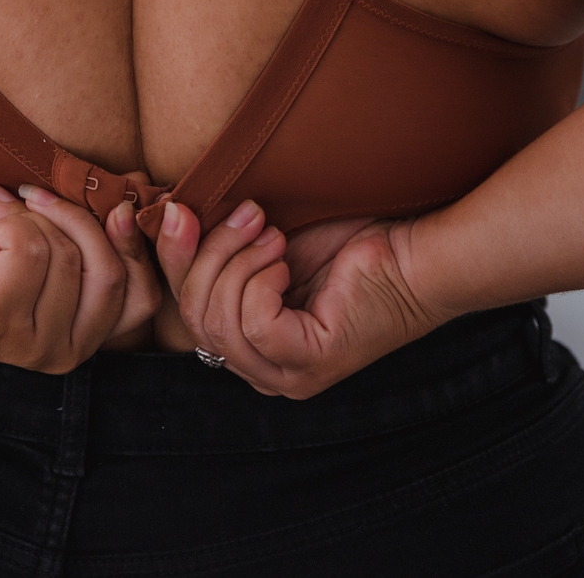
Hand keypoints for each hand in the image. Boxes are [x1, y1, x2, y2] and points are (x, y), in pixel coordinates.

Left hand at [0, 183, 161, 370]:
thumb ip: (92, 229)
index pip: (144, 297)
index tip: (117, 201)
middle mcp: (63, 353)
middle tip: (34, 195)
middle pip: (113, 274)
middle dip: (79, 220)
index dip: (136, 244)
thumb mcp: (46, 240)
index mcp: (83, 338)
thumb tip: (136, 184)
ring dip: (32, 219)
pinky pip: (31, 251)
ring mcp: (31, 344)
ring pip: (69, 256)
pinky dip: (8, 224)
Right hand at [155, 200, 454, 397]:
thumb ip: (223, 245)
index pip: (184, 313)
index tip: (176, 208)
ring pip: (219, 324)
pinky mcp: (311, 365)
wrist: (416, 255)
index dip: (171, 260)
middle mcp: (264, 372)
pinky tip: (287, 264)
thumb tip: (167, 216)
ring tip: (274, 235)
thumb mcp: (269, 243)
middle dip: (208, 255)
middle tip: (248, 213)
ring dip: (237, 264)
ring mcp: (287, 376)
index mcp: (250, 347)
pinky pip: (255, 326)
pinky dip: (261, 284)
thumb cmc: (351, 244)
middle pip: (194, 319)